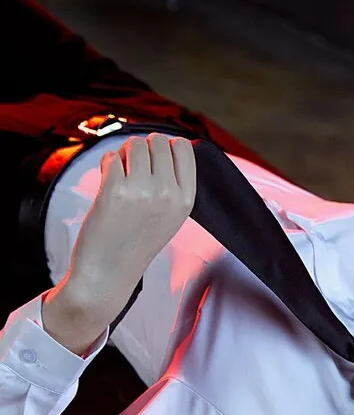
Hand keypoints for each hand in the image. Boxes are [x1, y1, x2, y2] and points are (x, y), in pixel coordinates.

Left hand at [67, 133, 196, 294]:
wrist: (108, 273)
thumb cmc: (135, 244)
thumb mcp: (170, 217)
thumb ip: (173, 184)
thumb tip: (165, 145)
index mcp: (185, 200)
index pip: (184, 148)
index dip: (165, 147)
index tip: (154, 160)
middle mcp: (168, 194)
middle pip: (158, 141)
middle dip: (142, 149)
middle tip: (133, 171)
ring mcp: (142, 191)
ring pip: (134, 144)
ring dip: (124, 155)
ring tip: (120, 176)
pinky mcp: (115, 190)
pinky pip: (112, 157)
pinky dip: (107, 164)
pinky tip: (107, 182)